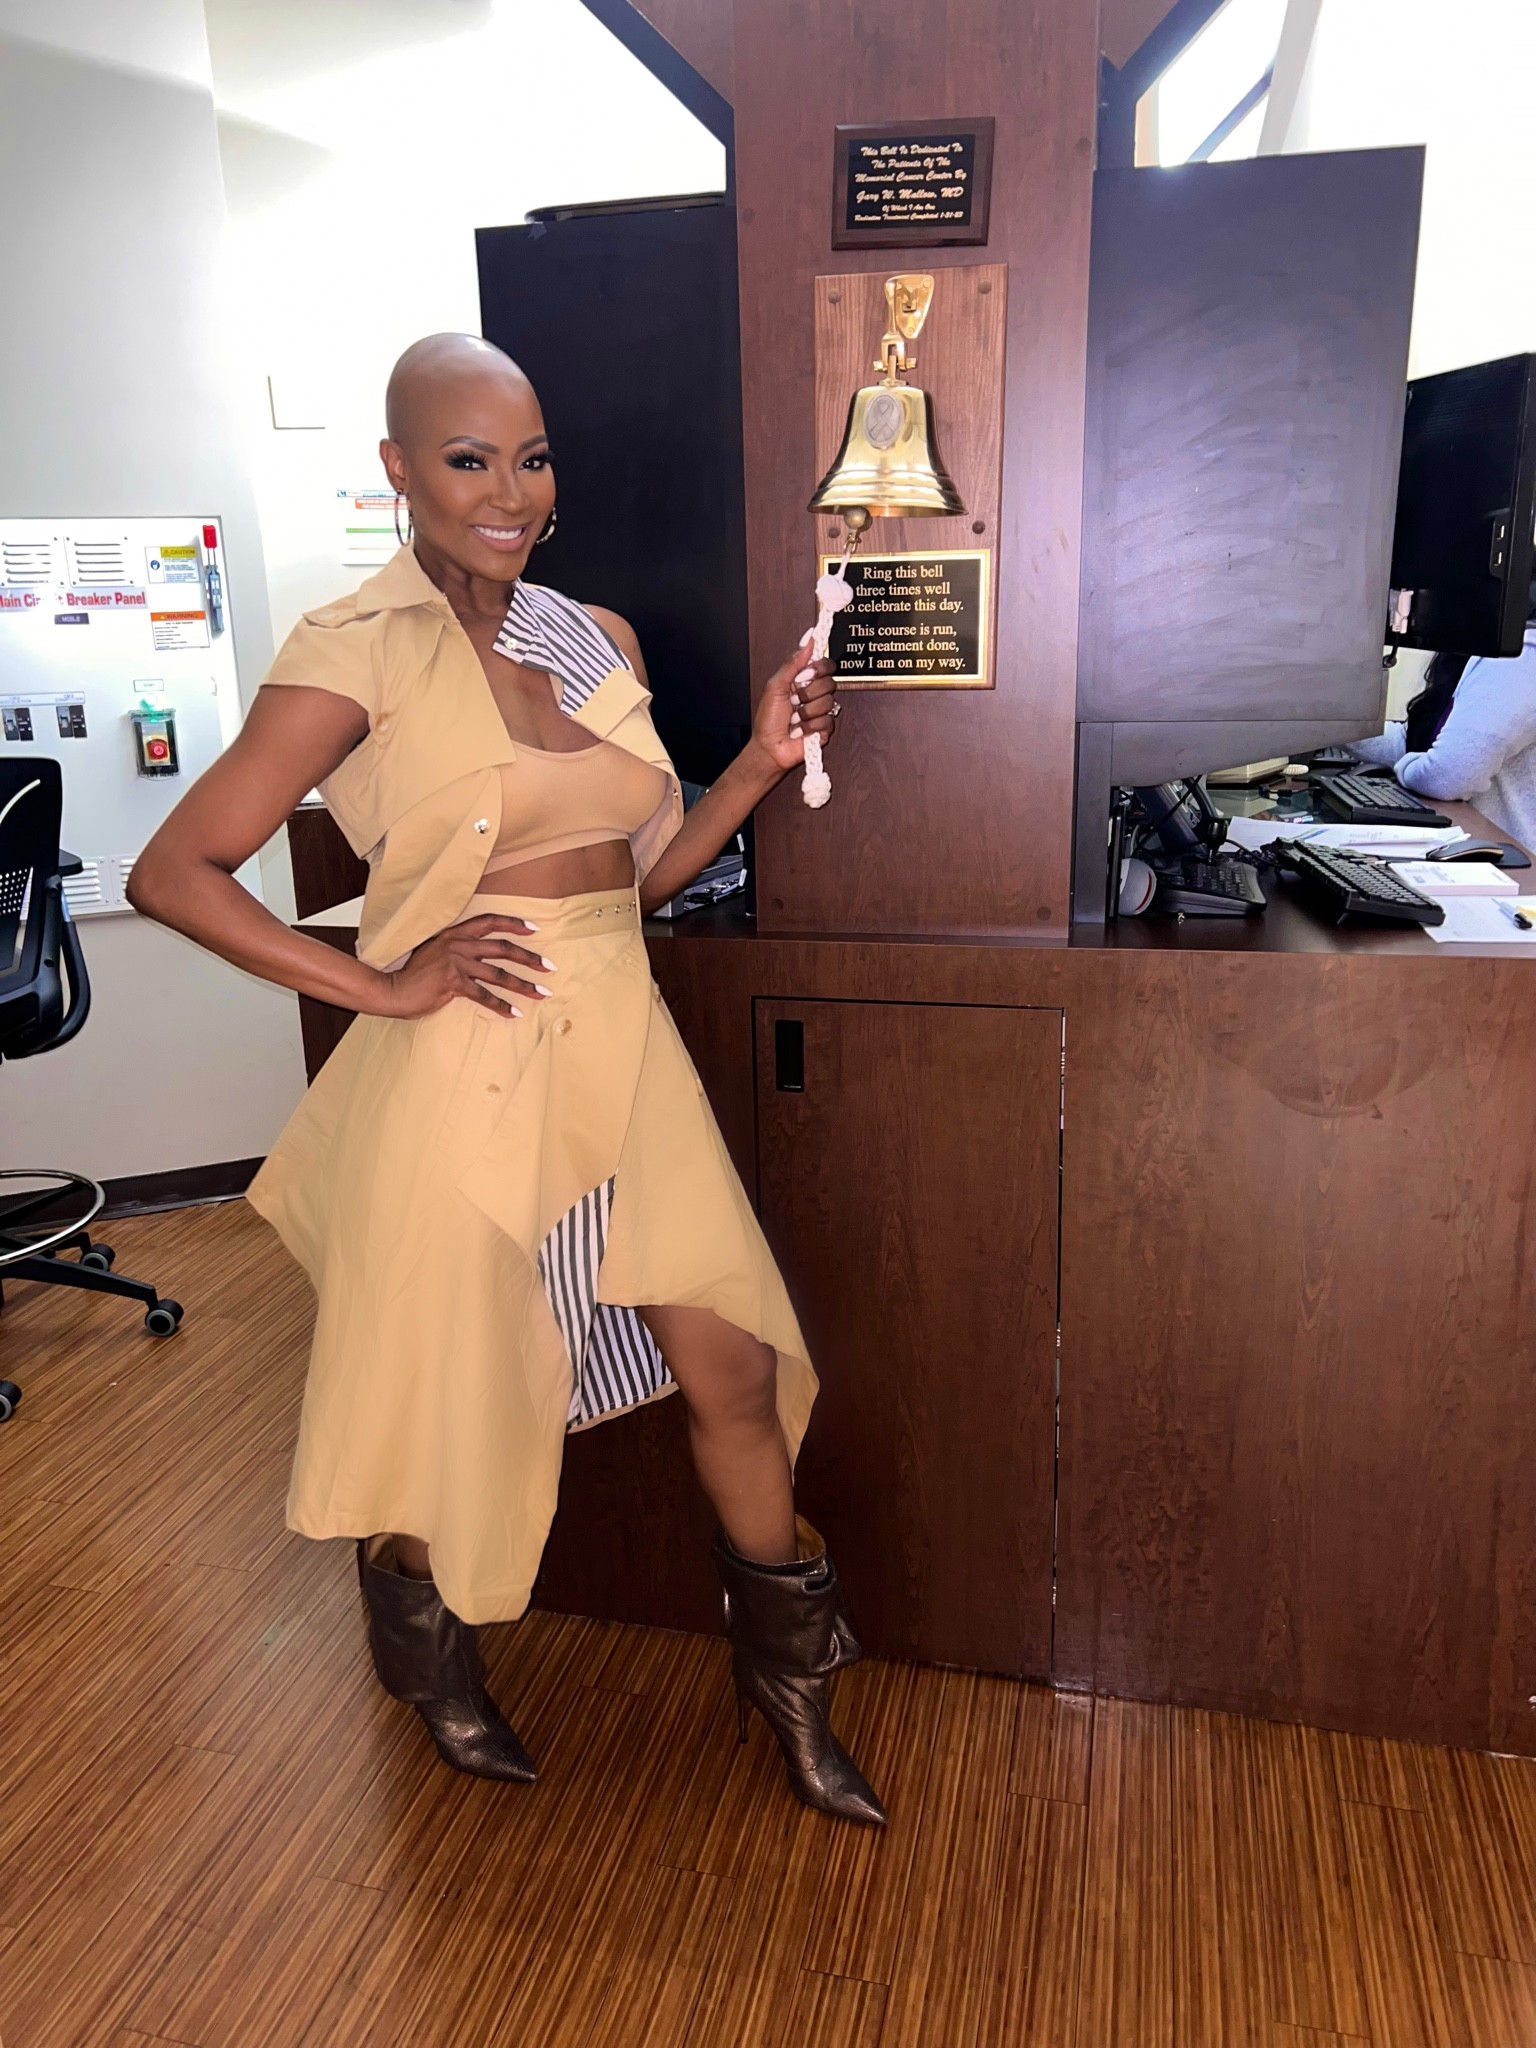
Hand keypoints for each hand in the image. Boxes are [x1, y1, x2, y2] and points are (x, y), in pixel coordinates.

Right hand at [373, 912, 553, 1018]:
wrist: (391, 988)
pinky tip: (514, 1013)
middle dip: (530, 958)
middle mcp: (457, 944)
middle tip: (549, 967)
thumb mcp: (434, 950)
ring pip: (498, 973)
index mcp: (454, 933)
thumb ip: (456, 948)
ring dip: (523, 984)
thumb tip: (480, 956)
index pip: (489, 921)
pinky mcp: (452, 983)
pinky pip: (484, 995)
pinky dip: (501, 1005)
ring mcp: (455, 963)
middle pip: (503, 948)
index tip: (534, 929)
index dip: (513, 923)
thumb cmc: (413, 973)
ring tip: (541, 992)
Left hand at [751, 637, 838, 773]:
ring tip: (794, 718)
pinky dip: (809, 726)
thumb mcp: (775, 685)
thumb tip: (808, 639)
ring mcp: (821, 712)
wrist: (769, 747)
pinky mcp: (825, 729)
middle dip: (808, 692)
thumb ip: (793, 662)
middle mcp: (814, 694)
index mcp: (804, 681)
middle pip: (829, 681)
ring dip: (806, 711)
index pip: (825, 665)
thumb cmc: (768, 719)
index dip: (819, 667)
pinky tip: (800, 730)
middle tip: (794, 700)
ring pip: (828, 702)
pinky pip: (827, 720)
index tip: (806, 674)